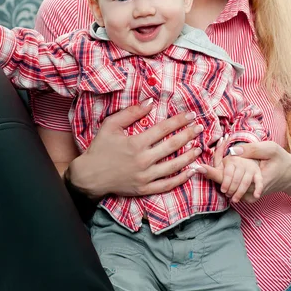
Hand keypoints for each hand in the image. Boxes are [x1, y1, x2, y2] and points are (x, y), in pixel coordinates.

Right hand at [67, 101, 204, 199]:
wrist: (89, 176)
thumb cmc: (99, 148)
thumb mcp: (111, 125)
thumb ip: (131, 112)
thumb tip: (150, 101)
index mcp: (135, 143)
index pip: (163, 129)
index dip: (179, 121)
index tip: (191, 115)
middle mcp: (143, 160)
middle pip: (172, 146)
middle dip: (189, 135)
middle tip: (200, 128)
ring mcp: (145, 177)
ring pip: (173, 166)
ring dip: (189, 156)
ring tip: (200, 148)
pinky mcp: (144, 189)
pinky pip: (167, 185)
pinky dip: (181, 178)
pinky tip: (191, 171)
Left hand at [198, 140, 290, 202]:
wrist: (290, 175)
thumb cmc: (279, 159)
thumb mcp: (269, 149)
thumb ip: (251, 149)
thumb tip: (231, 151)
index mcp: (256, 178)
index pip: (231, 178)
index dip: (213, 173)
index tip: (198, 168)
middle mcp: (252, 191)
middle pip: (226, 187)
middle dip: (214, 176)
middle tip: (200, 167)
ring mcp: (250, 196)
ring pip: (228, 191)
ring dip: (220, 181)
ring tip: (209, 171)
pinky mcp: (249, 197)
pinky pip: (234, 193)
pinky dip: (227, 184)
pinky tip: (224, 176)